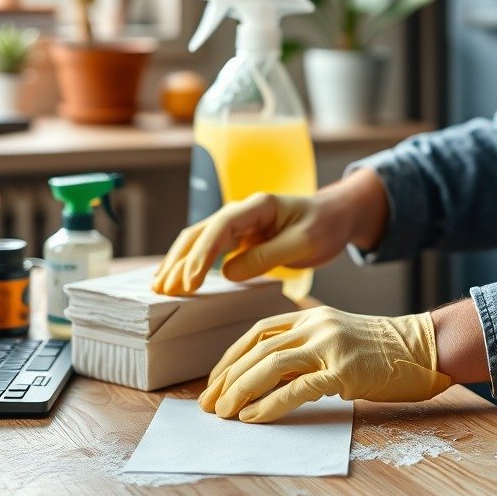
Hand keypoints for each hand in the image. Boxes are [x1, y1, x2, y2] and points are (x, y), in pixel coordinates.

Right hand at [151, 168, 387, 295]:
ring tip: (159, 287)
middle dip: (179, 260)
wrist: (336, 217)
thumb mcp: (304, 242)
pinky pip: (209, 249)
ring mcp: (238, 225)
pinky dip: (190, 264)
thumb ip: (268, 256)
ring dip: (178, 262)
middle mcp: (242, 211)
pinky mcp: (239, 239)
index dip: (203, 254)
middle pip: (200, 232)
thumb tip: (227, 273)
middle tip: (163, 290)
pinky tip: (177, 279)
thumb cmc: (325, 225)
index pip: (221, 227)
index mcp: (258, 205)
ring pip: (199, 241)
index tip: (191, 281)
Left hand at [199, 305, 452, 422]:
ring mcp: (330, 345)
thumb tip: (266, 380)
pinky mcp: (345, 370)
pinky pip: (298, 388)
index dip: (230, 358)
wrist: (426, 347)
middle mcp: (316, 325)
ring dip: (240, 390)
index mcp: (311, 316)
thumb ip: (306, 350)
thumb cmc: (383, 351)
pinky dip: (270, 404)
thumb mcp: (338, 338)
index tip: (214, 383)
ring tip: (224, 413)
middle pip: (257, 349)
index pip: (257, 333)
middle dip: (227, 378)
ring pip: (271, 364)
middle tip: (209, 404)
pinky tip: (253, 417)